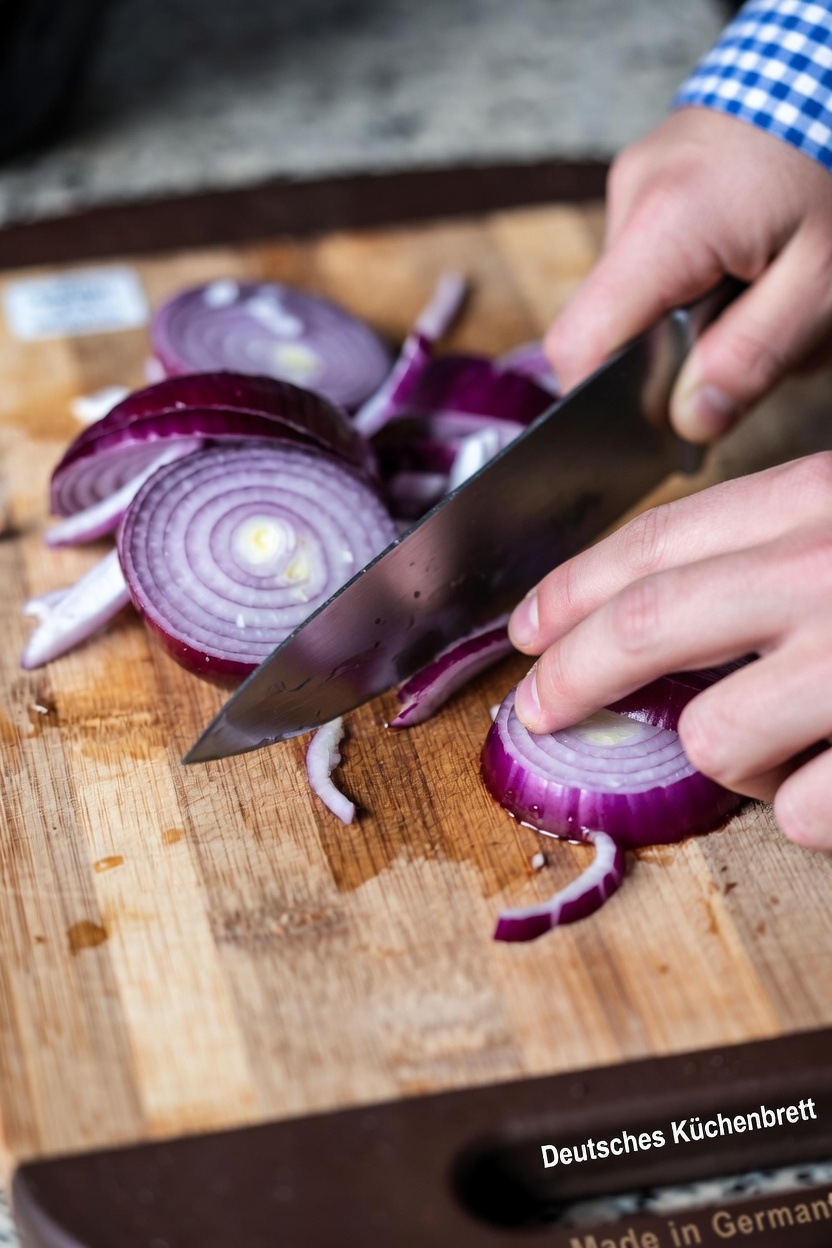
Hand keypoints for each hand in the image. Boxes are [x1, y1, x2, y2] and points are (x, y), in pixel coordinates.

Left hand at [508, 456, 831, 848]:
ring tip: (784, 749)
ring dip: (730, 761)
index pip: (657, 541)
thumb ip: (771, 548)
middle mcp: (821, 569)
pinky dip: (808, 812)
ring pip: (711, 738)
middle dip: (571, 677)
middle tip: (536, 709)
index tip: (527, 628)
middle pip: (644, 626)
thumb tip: (650, 611)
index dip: (573, 590)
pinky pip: (798, 813)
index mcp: (815, 500)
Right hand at [545, 108, 831, 441]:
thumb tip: (692, 422)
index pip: (577, 345)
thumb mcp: (821, 280)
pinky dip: (698, 279)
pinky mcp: (653, 175)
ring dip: (694, 317)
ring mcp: (637, 181)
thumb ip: (752, 358)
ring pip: (637, 295)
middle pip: (612, 324)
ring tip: (762, 291)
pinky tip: (749, 263)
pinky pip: (654, 257)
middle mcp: (632, 197)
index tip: (656, 417)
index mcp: (663, 225)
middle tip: (756, 339)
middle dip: (676, 356)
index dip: (600, 399)